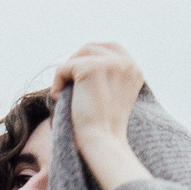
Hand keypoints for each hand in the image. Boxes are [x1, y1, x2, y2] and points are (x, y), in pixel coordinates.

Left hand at [49, 42, 148, 189]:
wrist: (103, 142)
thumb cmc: (103, 127)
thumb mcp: (112, 97)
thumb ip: (107, 76)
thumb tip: (84, 59)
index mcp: (134, 70)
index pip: (111, 47)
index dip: (91, 57)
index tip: (79, 78)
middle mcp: (126, 63)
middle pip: (91, 48)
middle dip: (75, 63)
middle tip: (67, 85)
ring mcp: (110, 63)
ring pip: (77, 56)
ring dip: (66, 73)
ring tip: (64, 95)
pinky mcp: (91, 67)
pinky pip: (64, 67)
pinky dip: (56, 83)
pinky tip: (58, 99)